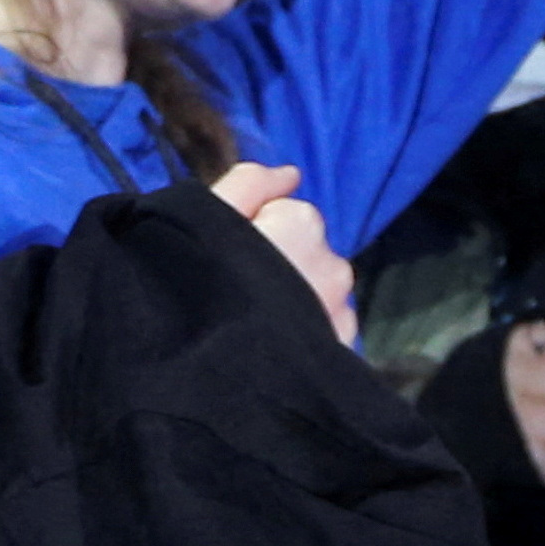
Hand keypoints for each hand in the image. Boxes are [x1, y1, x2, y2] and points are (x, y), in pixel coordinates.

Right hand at [208, 160, 358, 346]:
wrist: (212, 370)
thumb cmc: (200, 284)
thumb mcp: (208, 216)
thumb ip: (250, 183)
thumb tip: (290, 174)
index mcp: (302, 222)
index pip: (285, 216)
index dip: (256, 235)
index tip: (232, 261)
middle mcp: (332, 263)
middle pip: (307, 255)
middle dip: (284, 267)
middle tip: (244, 296)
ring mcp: (341, 309)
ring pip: (322, 292)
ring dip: (302, 301)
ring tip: (260, 327)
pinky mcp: (344, 347)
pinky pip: (331, 328)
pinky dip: (313, 332)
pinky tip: (280, 347)